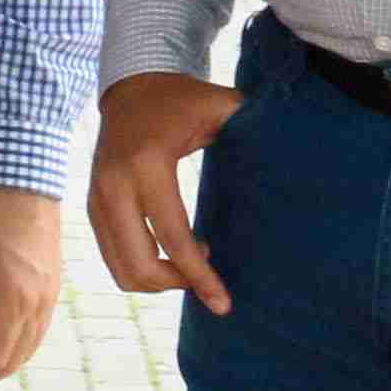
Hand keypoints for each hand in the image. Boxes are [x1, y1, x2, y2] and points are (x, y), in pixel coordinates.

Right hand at [86, 73, 241, 310]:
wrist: (131, 87)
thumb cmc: (182, 99)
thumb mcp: (220, 106)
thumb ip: (252, 125)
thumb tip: (298, 144)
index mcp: (147, 165)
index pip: (172, 236)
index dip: (199, 275)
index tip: (223, 302)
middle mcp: (113, 186)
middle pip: (138, 265)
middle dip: (176, 284)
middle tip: (208, 281)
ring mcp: (96, 198)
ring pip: (120, 268)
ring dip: (157, 279)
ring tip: (190, 264)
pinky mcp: (91, 206)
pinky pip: (112, 255)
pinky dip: (140, 266)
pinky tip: (170, 252)